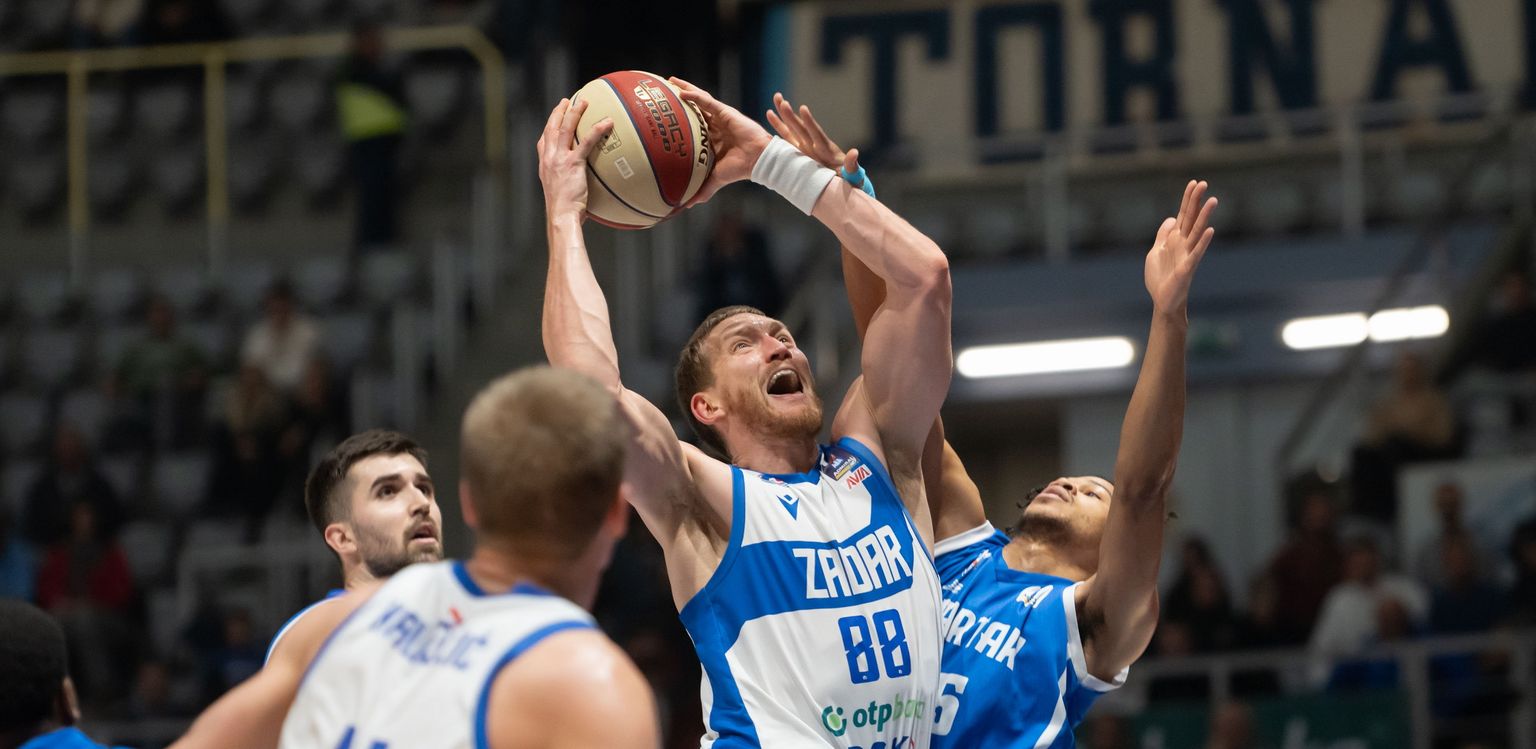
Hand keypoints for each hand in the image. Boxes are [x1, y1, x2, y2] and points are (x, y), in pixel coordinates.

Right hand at [536, 98, 612, 218]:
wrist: (561, 216)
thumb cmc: (564, 213)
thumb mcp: (561, 196)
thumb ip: (568, 187)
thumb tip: (583, 191)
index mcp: (545, 167)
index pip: (543, 144)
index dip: (547, 130)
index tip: (552, 121)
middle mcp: (549, 159)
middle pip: (551, 129)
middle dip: (558, 113)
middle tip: (565, 102)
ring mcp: (559, 159)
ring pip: (565, 128)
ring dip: (574, 112)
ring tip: (583, 101)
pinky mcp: (572, 163)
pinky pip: (586, 142)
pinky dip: (596, 130)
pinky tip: (607, 122)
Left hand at [670, 77, 771, 206]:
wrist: (756, 161)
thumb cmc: (739, 169)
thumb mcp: (715, 179)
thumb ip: (702, 190)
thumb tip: (686, 206)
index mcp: (711, 138)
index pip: (692, 124)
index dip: (680, 118)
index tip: (664, 115)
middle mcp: (714, 125)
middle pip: (693, 108)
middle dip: (680, 98)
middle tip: (663, 91)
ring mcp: (719, 117)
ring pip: (699, 99)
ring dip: (685, 89)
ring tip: (670, 81)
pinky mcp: (725, 112)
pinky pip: (706, 101)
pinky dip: (694, 96)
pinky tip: (680, 91)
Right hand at [766, 93, 860, 175]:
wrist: (843, 183)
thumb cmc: (850, 180)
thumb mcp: (853, 174)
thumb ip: (852, 165)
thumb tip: (854, 153)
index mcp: (827, 150)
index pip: (817, 134)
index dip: (810, 123)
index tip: (803, 108)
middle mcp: (814, 145)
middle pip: (801, 128)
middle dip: (791, 115)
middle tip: (781, 99)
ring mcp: (806, 148)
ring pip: (793, 130)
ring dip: (784, 115)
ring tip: (777, 98)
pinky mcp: (799, 152)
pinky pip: (787, 139)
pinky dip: (779, 127)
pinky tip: (770, 113)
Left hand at [1145, 180, 1215, 314]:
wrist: (1162, 300)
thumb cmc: (1160, 278)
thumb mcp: (1155, 251)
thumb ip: (1163, 235)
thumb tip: (1171, 218)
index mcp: (1174, 239)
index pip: (1183, 214)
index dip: (1187, 199)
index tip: (1194, 183)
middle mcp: (1183, 243)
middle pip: (1191, 218)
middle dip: (1196, 201)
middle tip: (1203, 183)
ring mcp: (1187, 254)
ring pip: (1197, 231)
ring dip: (1204, 216)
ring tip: (1213, 200)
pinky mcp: (1187, 267)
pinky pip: (1197, 252)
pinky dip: (1203, 242)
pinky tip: (1210, 230)